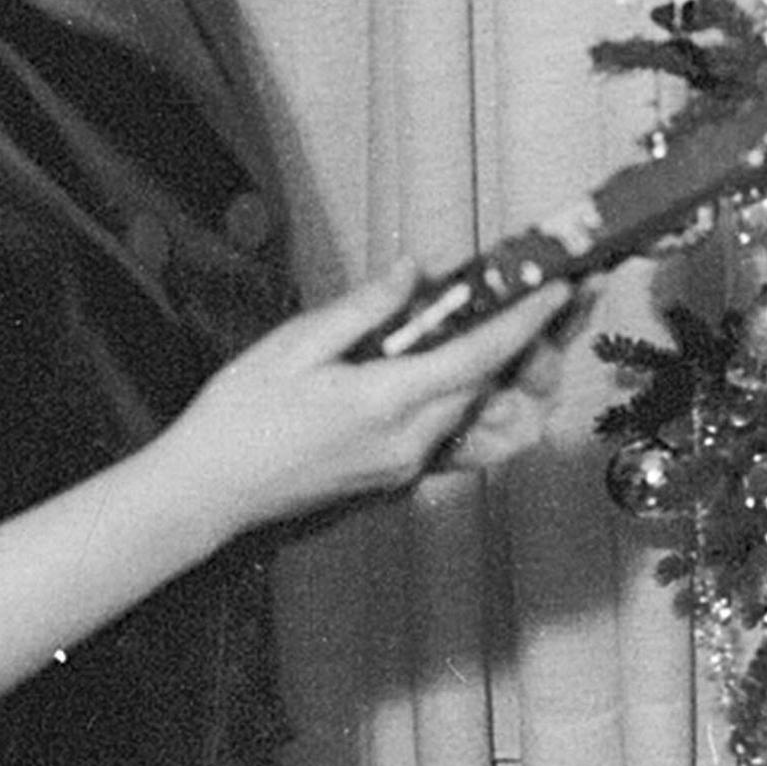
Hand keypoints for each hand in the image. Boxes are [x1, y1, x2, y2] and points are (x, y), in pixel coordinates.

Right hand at [159, 265, 580, 536]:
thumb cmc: (238, 417)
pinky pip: (460, 441)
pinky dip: (481, 404)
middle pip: (496, 388)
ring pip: (485, 417)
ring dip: (515, 376)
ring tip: (528, 331)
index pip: (479, 358)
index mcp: (385, 403)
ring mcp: (408, 468)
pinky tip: (480, 372)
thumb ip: (364, 308)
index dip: (527, 322)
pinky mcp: (399, 481)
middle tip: (557, 298)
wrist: (205, 494)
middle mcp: (410, 443)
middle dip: (535, 343)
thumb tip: (416, 271)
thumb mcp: (294, 345)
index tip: (561, 288)